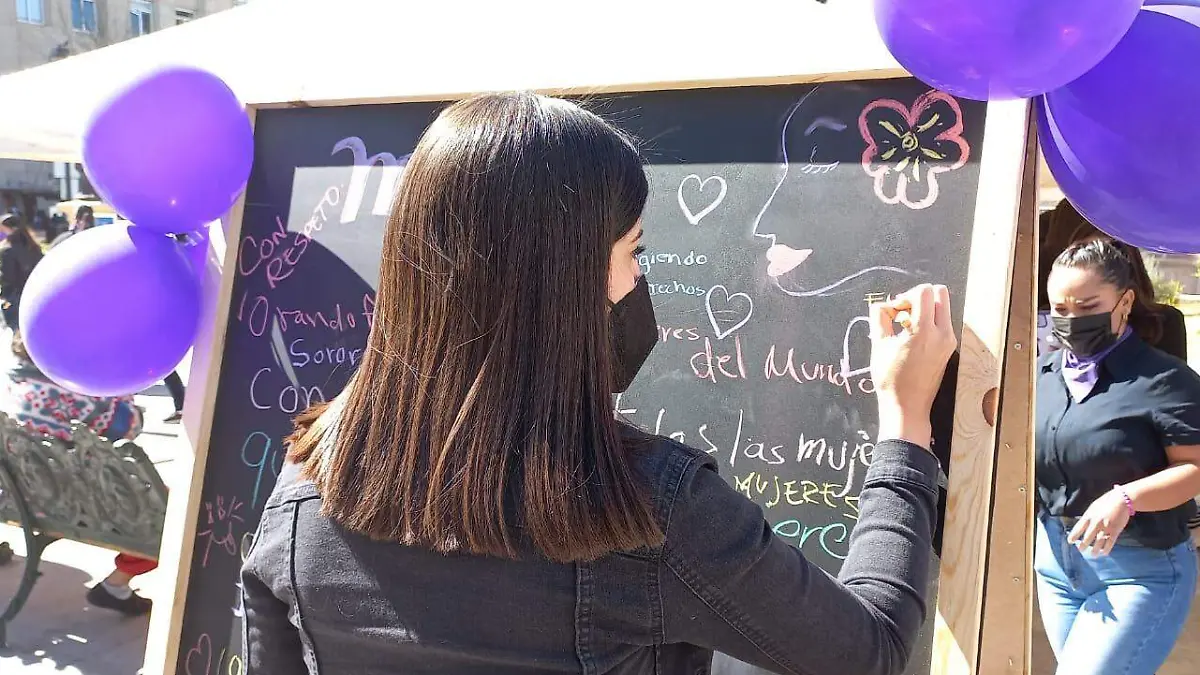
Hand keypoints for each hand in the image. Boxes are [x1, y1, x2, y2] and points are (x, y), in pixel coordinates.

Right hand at [870, 284, 956, 447]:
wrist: (907, 406)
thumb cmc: (890, 379)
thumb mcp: (878, 346)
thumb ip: (879, 318)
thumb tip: (882, 305)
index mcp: (923, 331)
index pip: (924, 291)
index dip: (905, 296)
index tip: (894, 312)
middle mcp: (942, 333)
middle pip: (939, 293)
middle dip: (919, 297)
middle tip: (903, 313)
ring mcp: (949, 340)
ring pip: (943, 306)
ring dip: (924, 309)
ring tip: (906, 326)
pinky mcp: (949, 347)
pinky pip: (943, 321)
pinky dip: (929, 321)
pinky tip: (913, 337)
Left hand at [1069, 489, 1131, 555]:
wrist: (1122, 500)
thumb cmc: (1106, 502)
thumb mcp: (1093, 507)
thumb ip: (1089, 516)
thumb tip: (1083, 526)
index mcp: (1089, 516)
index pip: (1079, 528)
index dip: (1074, 535)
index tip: (1070, 541)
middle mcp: (1096, 523)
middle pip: (1088, 537)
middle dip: (1083, 545)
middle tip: (1081, 550)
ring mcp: (1106, 527)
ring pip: (1098, 542)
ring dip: (1095, 550)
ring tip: (1093, 555)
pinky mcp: (1115, 530)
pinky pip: (1110, 542)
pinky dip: (1106, 548)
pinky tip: (1104, 553)